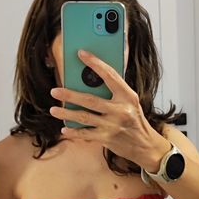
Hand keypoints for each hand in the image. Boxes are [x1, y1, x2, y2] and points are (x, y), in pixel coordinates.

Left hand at [49, 49, 165, 169]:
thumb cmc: (135, 120)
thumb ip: (114, 92)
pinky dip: (74, 132)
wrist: (145, 145)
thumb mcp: (130, 102)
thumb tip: (89, 82)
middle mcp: (120, 110)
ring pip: (84, 117)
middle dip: (70, 95)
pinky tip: (64, 129)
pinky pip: (86, 134)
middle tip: (55, 91)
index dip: (95, 63)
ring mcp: (112, 125)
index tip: (81, 54)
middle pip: (90, 100)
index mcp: (127, 96)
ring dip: (67, 114)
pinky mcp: (107, 138)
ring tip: (54, 110)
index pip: (110, 75)